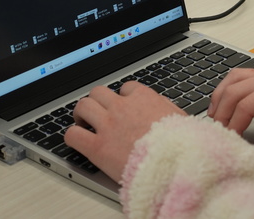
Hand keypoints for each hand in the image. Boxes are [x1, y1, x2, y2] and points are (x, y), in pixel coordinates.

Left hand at [65, 83, 184, 182]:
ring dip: (81, 114)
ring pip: (83, 106)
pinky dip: (72, 136)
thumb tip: (163, 107)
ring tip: (83, 124)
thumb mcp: (181, 119)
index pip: (126, 88)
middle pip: (99, 92)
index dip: (123, 98)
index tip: (123, 107)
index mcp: (144, 98)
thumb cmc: (181, 145)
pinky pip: (72, 134)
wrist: (173, 165)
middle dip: (97, 102)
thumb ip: (167, 109)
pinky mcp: (96, 147)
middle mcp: (123, 108)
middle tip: (97, 113)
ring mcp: (108, 126)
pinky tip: (78, 141)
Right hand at [208, 67, 253, 158]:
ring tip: (215, 118)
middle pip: (234, 90)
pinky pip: (242, 76)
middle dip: (222, 112)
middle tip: (217, 133)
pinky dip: (229, 88)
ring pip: (234, 78)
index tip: (229, 142)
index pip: (245, 105)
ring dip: (221, 97)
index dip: (233, 125)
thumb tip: (251, 158)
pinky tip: (225, 103)